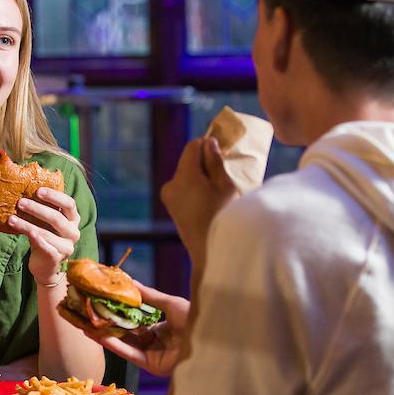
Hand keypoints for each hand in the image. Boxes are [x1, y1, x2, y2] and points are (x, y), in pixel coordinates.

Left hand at [8, 187, 79, 285]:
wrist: (45, 264)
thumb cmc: (45, 236)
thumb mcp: (46, 222)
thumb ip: (43, 208)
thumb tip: (24, 189)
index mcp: (73, 219)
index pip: (69, 203)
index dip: (54, 196)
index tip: (38, 190)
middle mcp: (73, 232)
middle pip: (56, 217)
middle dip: (37, 209)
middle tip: (20, 202)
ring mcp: (67, 247)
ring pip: (47, 233)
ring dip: (28, 224)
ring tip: (12, 219)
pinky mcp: (57, 259)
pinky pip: (48, 248)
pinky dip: (37, 240)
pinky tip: (28, 233)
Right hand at [82, 283, 189, 377]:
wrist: (208, 336)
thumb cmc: (195, 318)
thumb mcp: (169, 303)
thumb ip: (149, 296)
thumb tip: (131, 281)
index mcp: (160, 330)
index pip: (134, 322)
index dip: (117, 315)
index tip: (101, 305)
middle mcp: (155, 343)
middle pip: (125, 334)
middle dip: (106, 326)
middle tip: (87, 316)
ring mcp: (152, 355)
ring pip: (124, 345)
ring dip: (105, 336)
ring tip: (86, 326)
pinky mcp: (151, 366)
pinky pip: (130, 354)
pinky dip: (115, 345)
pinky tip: (101, 336)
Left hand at [160, 136, 238, 263]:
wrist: (210, 252)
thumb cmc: (223, 217)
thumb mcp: (225, 186)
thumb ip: (215, 162)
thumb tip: (209, 142)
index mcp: (184, 177)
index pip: (192, 147)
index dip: (207, 145)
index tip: (221, 152)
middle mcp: (171, 184)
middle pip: (188, 161)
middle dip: (204, 163)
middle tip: (222, 175)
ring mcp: (169, 197)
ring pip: (186, 175)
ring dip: (200, 177)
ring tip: (216, 192)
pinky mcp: (171, 207)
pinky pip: (183, 188)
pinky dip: (194, 189)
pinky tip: (208, 201)